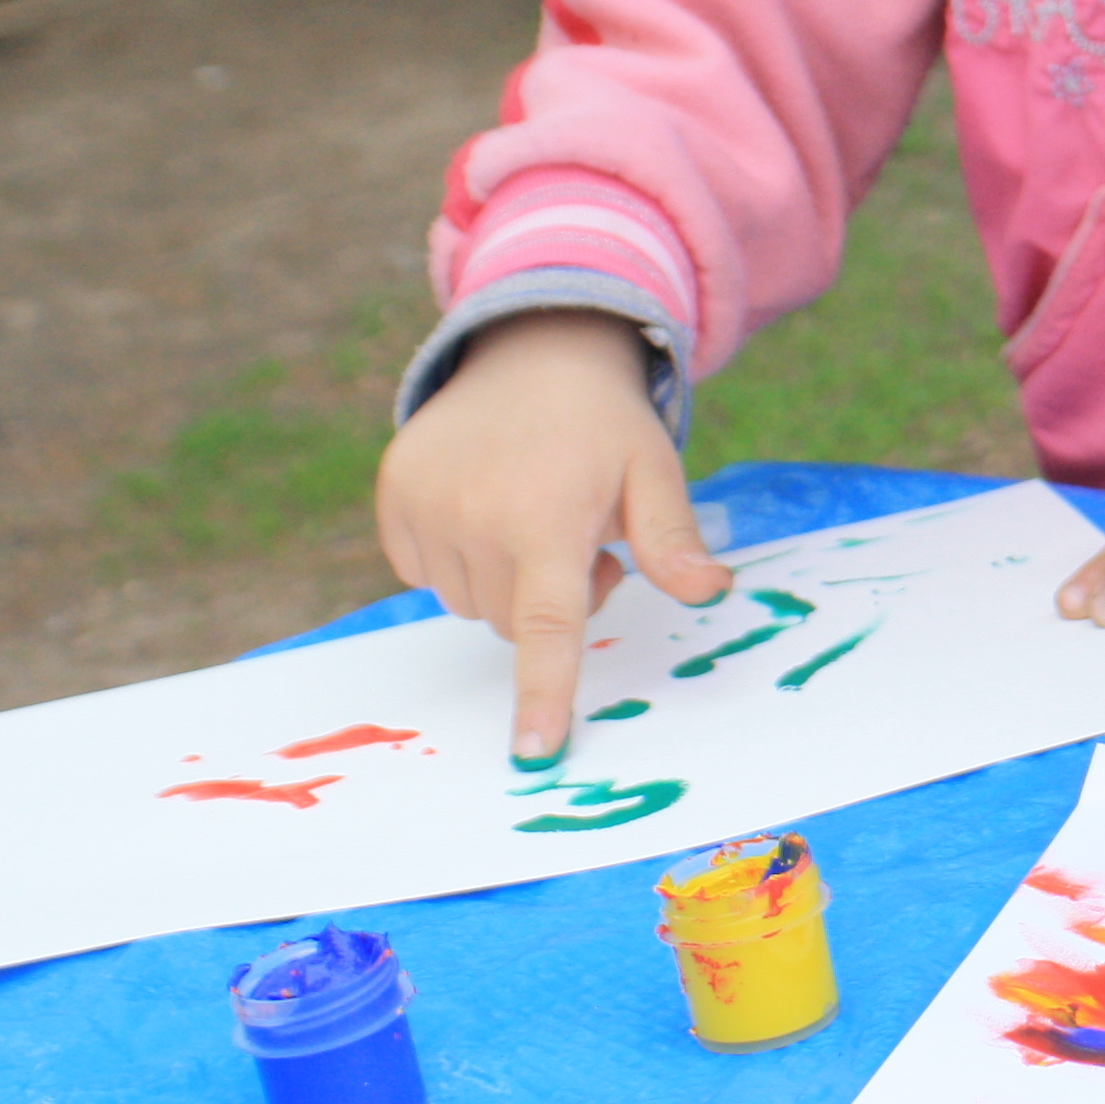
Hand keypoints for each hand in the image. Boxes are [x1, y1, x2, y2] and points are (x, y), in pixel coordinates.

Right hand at [373, 309, 725, 764]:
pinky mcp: (393, 497)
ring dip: (506, 579)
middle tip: (581, 536)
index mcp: (544, 516)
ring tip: (534, 511)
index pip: (544, 625)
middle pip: (513, 625)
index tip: (533, 753)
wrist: (532, 350)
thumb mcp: (654, 471)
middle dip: (550, 599)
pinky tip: (488, 503)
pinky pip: (427, 572)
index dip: (542, 692)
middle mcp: (473, 515)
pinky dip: (461, 557)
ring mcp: (422, 505)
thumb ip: (674, 540)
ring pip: (471, 603)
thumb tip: (711, 592)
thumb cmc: (604, 424)